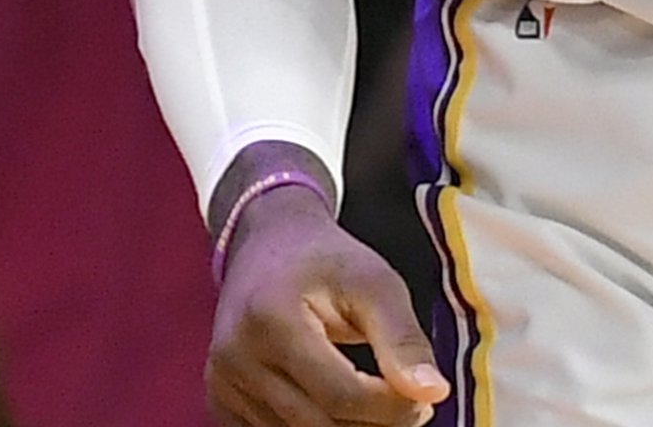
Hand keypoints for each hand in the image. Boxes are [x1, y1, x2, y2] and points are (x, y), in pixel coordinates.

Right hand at [210, 174, 446, 426]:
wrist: (266, 244)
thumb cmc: (326, 260)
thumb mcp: (374, 281)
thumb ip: (402, 337)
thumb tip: (432, 393)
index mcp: (270, 318)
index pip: (342, 394)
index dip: (394, 409)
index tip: (425, 400)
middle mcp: (235, 357)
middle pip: (320, 425)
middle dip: (375, 425)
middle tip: (407, 407)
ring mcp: (222, 383)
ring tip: (375, 402)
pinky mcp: (220, 401)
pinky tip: (337, 405)